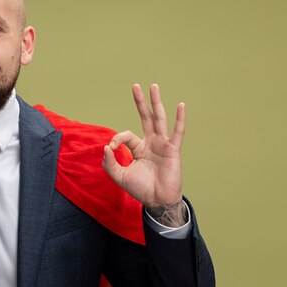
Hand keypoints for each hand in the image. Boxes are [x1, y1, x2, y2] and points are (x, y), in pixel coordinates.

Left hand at [102, 84, 183, 208]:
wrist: (156, 200)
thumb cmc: (140, 189)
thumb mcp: (119, 176)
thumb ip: (109, 163)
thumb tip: (106, 146)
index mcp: (138, 148)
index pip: (126, 135)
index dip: (117, 139)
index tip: (111, 149)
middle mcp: (151, 143)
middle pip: (145, 117)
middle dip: (140, 102)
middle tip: (136, 86)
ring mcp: (163, 145)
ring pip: (159, 119)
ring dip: (156, 102)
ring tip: (153, 86)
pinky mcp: (173, 150)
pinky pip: (177, 132)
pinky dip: (179, 119)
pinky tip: (180, 105)